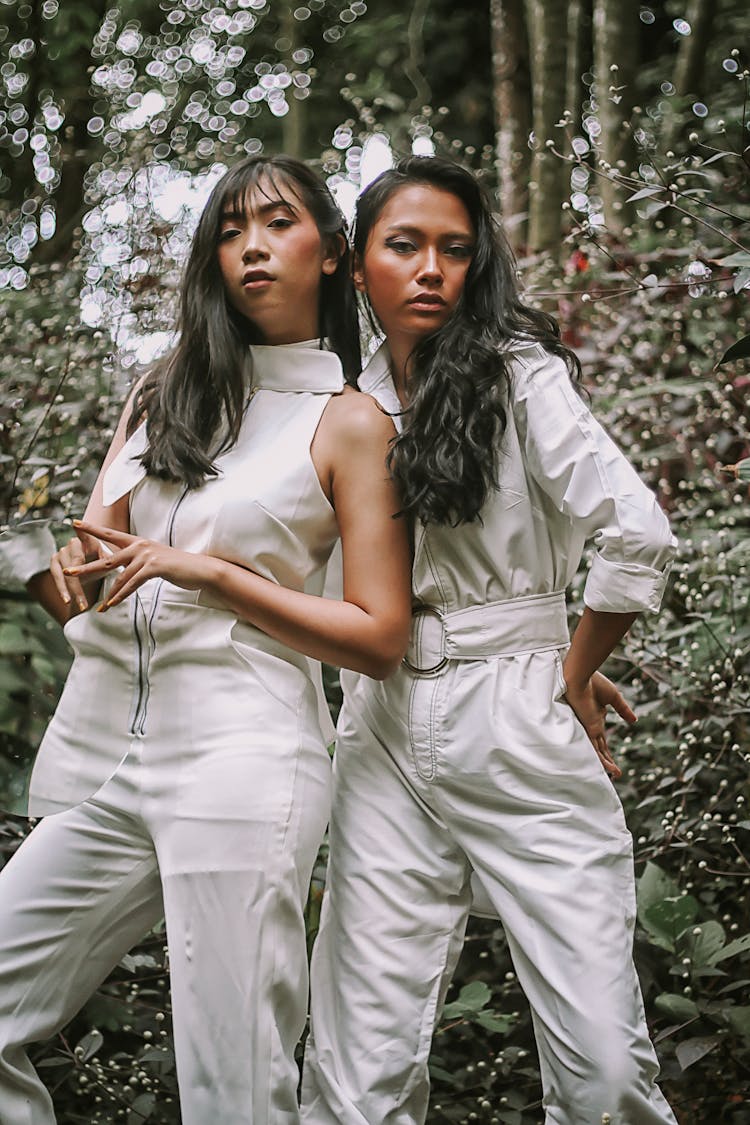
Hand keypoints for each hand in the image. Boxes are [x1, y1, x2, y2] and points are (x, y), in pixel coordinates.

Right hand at [50, 528, 109, 612]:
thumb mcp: (110, 561)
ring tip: (81, 604)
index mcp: (88, 540)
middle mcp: (72, 544)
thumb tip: (127, 562)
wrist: (91, 572)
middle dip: (79, 580)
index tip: (75, 524)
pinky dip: (63, 590)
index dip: (82, 529)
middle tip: (85, 595)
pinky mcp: (54, 562)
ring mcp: (61, 552)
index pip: (86, 534)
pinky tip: (67, 601)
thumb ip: (114, 560)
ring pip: (64, 573)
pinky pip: (57, 578)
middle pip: (75, 562)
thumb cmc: (104, 564)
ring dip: (72, 590)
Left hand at [63, 520, 217, 610]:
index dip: (92, 529)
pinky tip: (112, 605)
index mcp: (139, 542)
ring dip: (108, 594)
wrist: (200, 569)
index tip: (75, 523)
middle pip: (107, 557)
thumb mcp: (155, 560)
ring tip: (96, 605)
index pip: (110, 534)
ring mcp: (147, 555)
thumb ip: (139, 562)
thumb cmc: (179, 566)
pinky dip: (121, 596)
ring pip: (119, 576)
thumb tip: (126, 568)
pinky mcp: (154, 567)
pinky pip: (132, 584)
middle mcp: (140, 546)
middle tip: (68, 570)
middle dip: (87, 566)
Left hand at [562, 670, 634, 779]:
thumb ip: (623, 710)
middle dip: (607, 761)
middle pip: (600, 748)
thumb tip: (634, 720)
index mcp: (596, 718)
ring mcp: (589, 728)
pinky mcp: (587, 729)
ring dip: (606, 764)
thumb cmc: (593, 682)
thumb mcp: (613, 697)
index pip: (602, 739)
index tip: (612, 761)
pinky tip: (608, 769)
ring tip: (615, 776)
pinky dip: (601, 759)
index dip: (607, 750)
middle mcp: (591, 725)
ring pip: (597, 751)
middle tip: (614, 774)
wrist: (579, 676)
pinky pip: (594, 748)